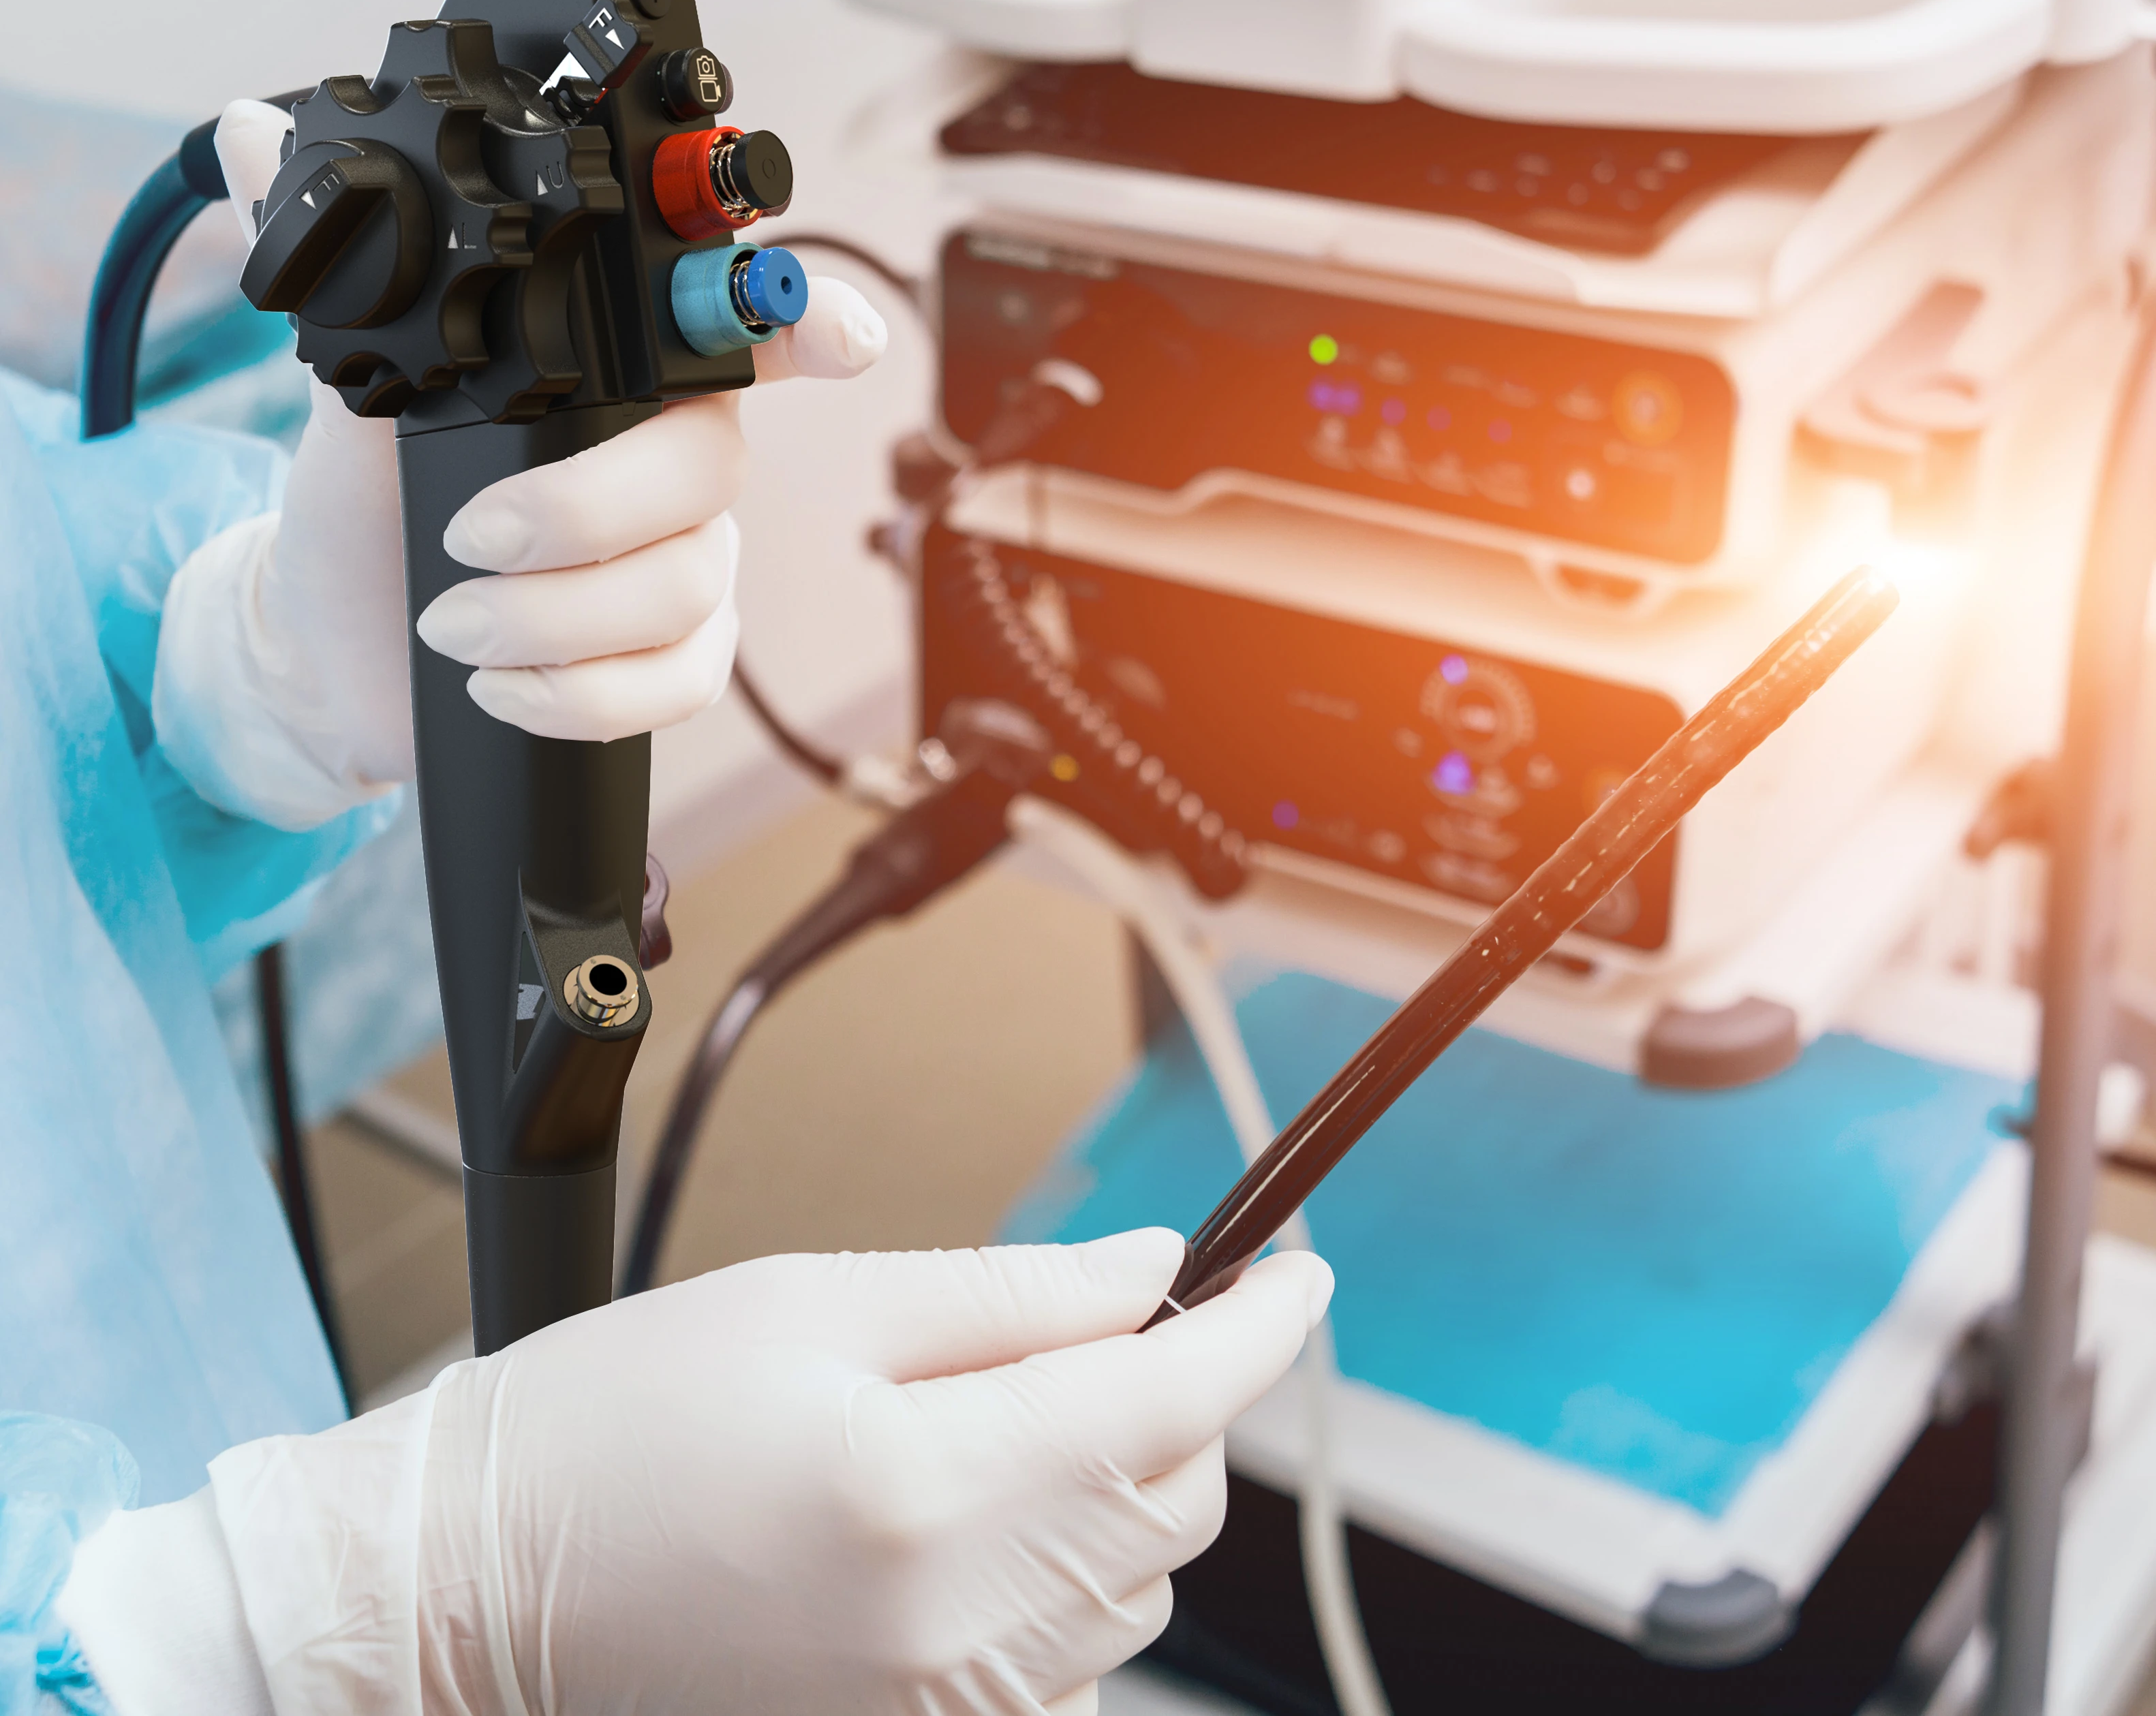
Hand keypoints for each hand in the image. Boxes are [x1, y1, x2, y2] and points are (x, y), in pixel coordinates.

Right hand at [63, 1235, 1332, 1715]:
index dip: (1260, 1327)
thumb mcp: (815, 1299)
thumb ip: (1010, 1292)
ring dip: (1128, 1474)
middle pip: (1176, 1503)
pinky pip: (1068, 1648)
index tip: (1301, 1270)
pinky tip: (988, 1490)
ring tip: (1024, 1395)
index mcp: (926, 1488)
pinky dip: (1071, 1558)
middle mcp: (955, 1626)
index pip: (1173, 1404)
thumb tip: (1151, 1273)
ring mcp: (940, 1703)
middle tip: (1110, 1314)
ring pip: (1136, 1580)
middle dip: (1184, 1393)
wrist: (476, 1584)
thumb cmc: (619, 1420)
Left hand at [152, 101, 886, 827]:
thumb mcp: (339, 392)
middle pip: (708, 469)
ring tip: (452, 624)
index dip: (807, 324)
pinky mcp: (673, 657)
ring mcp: (684, 560)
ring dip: (554, 618)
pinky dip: (583, 694)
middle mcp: (674, 458)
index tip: (844, 339)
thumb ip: (338, 278)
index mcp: (622, 374)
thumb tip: (249, 134)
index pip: (737, 330)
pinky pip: (681, 680)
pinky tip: (505, 686)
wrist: (331, 641)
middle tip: (472, 537)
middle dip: (587, 512)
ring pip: (685, 586)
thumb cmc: (362, 511)